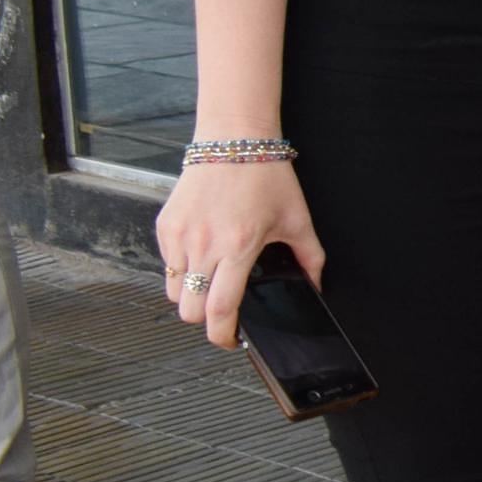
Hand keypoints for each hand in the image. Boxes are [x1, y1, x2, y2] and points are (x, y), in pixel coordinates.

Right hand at [157, 158, 325, 351]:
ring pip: (173, 291)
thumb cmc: (267, 176)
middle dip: (204, 321)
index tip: (232, 341)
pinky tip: (203, 259)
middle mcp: (203, 244)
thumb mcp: (298, 219)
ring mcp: (179, 235)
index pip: (219, 309)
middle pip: (188, 310)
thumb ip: (310, 258)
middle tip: (223, 316)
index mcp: (237, 247)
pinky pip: (167, 265)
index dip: (223, 334)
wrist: (233, 140)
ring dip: (190, 298)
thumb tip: (316, 285)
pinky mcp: (164, 225)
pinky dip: (181, 272)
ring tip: (213, 285)